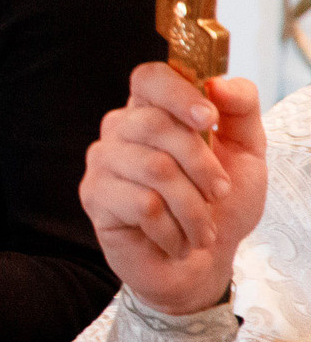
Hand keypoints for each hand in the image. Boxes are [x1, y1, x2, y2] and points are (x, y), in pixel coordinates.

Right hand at [81, 64, 264, 316]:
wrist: (202, 264)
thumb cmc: (220, 206)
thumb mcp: (247, 153)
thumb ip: (241, 110)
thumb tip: (218, 84)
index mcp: (155, 111)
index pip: (149, 78)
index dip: (177, 92)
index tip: (208, 119)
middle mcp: (121, 130)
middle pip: (156, 124)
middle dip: (202, 164)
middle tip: (220, 192)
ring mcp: (103, 162)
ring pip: (155, 169)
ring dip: (193, 206)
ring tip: (202, 228)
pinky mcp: (95, 197)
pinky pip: (142, 204)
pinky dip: (173, 229)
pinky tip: (176, 240)